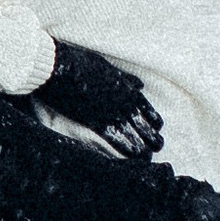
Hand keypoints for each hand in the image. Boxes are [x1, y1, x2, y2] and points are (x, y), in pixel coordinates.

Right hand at [35, 42, 162, 157]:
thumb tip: (140, 85)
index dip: (153, 122)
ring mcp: (111, 112)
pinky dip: (126, 148)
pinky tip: (132, 156)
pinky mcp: (97, 121)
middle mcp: (123, 101)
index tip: (157, 129)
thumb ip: (126, 79)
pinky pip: (117, 138)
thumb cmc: (81, 63)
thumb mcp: (108, 67)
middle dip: (152, 138)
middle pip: (144, 125)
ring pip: (134, 134)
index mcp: (127, 88)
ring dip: (142, 147)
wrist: (62, 67)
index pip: (147, 109)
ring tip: (147, 157)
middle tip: (156, 147)